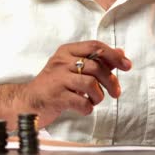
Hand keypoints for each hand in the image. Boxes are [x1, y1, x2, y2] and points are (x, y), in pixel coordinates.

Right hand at [17, 41, 131, 124]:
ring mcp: (57, 79)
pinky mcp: (55, 97)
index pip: (95, 46)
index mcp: (67, 51)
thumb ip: (95, 60)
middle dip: (111, 81)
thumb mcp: (72, 67)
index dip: (113, 55)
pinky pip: (81, 101)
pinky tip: (84, 108)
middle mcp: (61, 62)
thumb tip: (120, 53)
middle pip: (96, 66)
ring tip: (94, 100)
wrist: (27, 102)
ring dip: (98, 95)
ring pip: (91, 83)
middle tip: (116, 92)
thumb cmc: (54, 85)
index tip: (127, 65)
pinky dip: (88, 107)